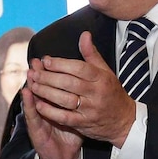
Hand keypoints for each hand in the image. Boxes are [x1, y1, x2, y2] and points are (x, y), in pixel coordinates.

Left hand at [26, 31, 135, 158]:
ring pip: (65, 100)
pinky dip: (51, 112)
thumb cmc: (111, 92)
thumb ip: (92, 54)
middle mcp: (96, 94)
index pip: (79, 68)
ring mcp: (90, 110)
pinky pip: (65, 118)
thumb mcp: (106, 71)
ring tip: (33, 85)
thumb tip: (84, 34)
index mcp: (101, 78)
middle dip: (49, 77)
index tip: (46, 60)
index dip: (61, 64)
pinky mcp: (84, 124)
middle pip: (69, 83)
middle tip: (34, 72)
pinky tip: (39, 105)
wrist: (124, 120)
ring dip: (46, 93)